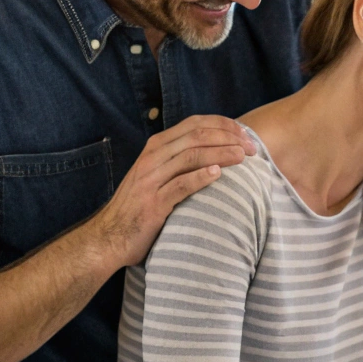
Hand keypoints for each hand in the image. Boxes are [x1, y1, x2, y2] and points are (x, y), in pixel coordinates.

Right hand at [88, 115, 255, 266]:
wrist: (109, 237)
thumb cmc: (140, 207)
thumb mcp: (158, 175)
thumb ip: (180, 161)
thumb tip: (218, 154)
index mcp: (157, 147)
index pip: (195, 123)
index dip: (224, 125)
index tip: (245, 134)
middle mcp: (153, 157)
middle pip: (197, 135)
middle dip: (229, 137)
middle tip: (252, 148)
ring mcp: (152, 179)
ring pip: (191, 155)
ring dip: (222, 153)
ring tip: (243, 157)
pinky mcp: (154, 203)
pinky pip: (181, 184)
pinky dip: (201, 177)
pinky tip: (219, 174)